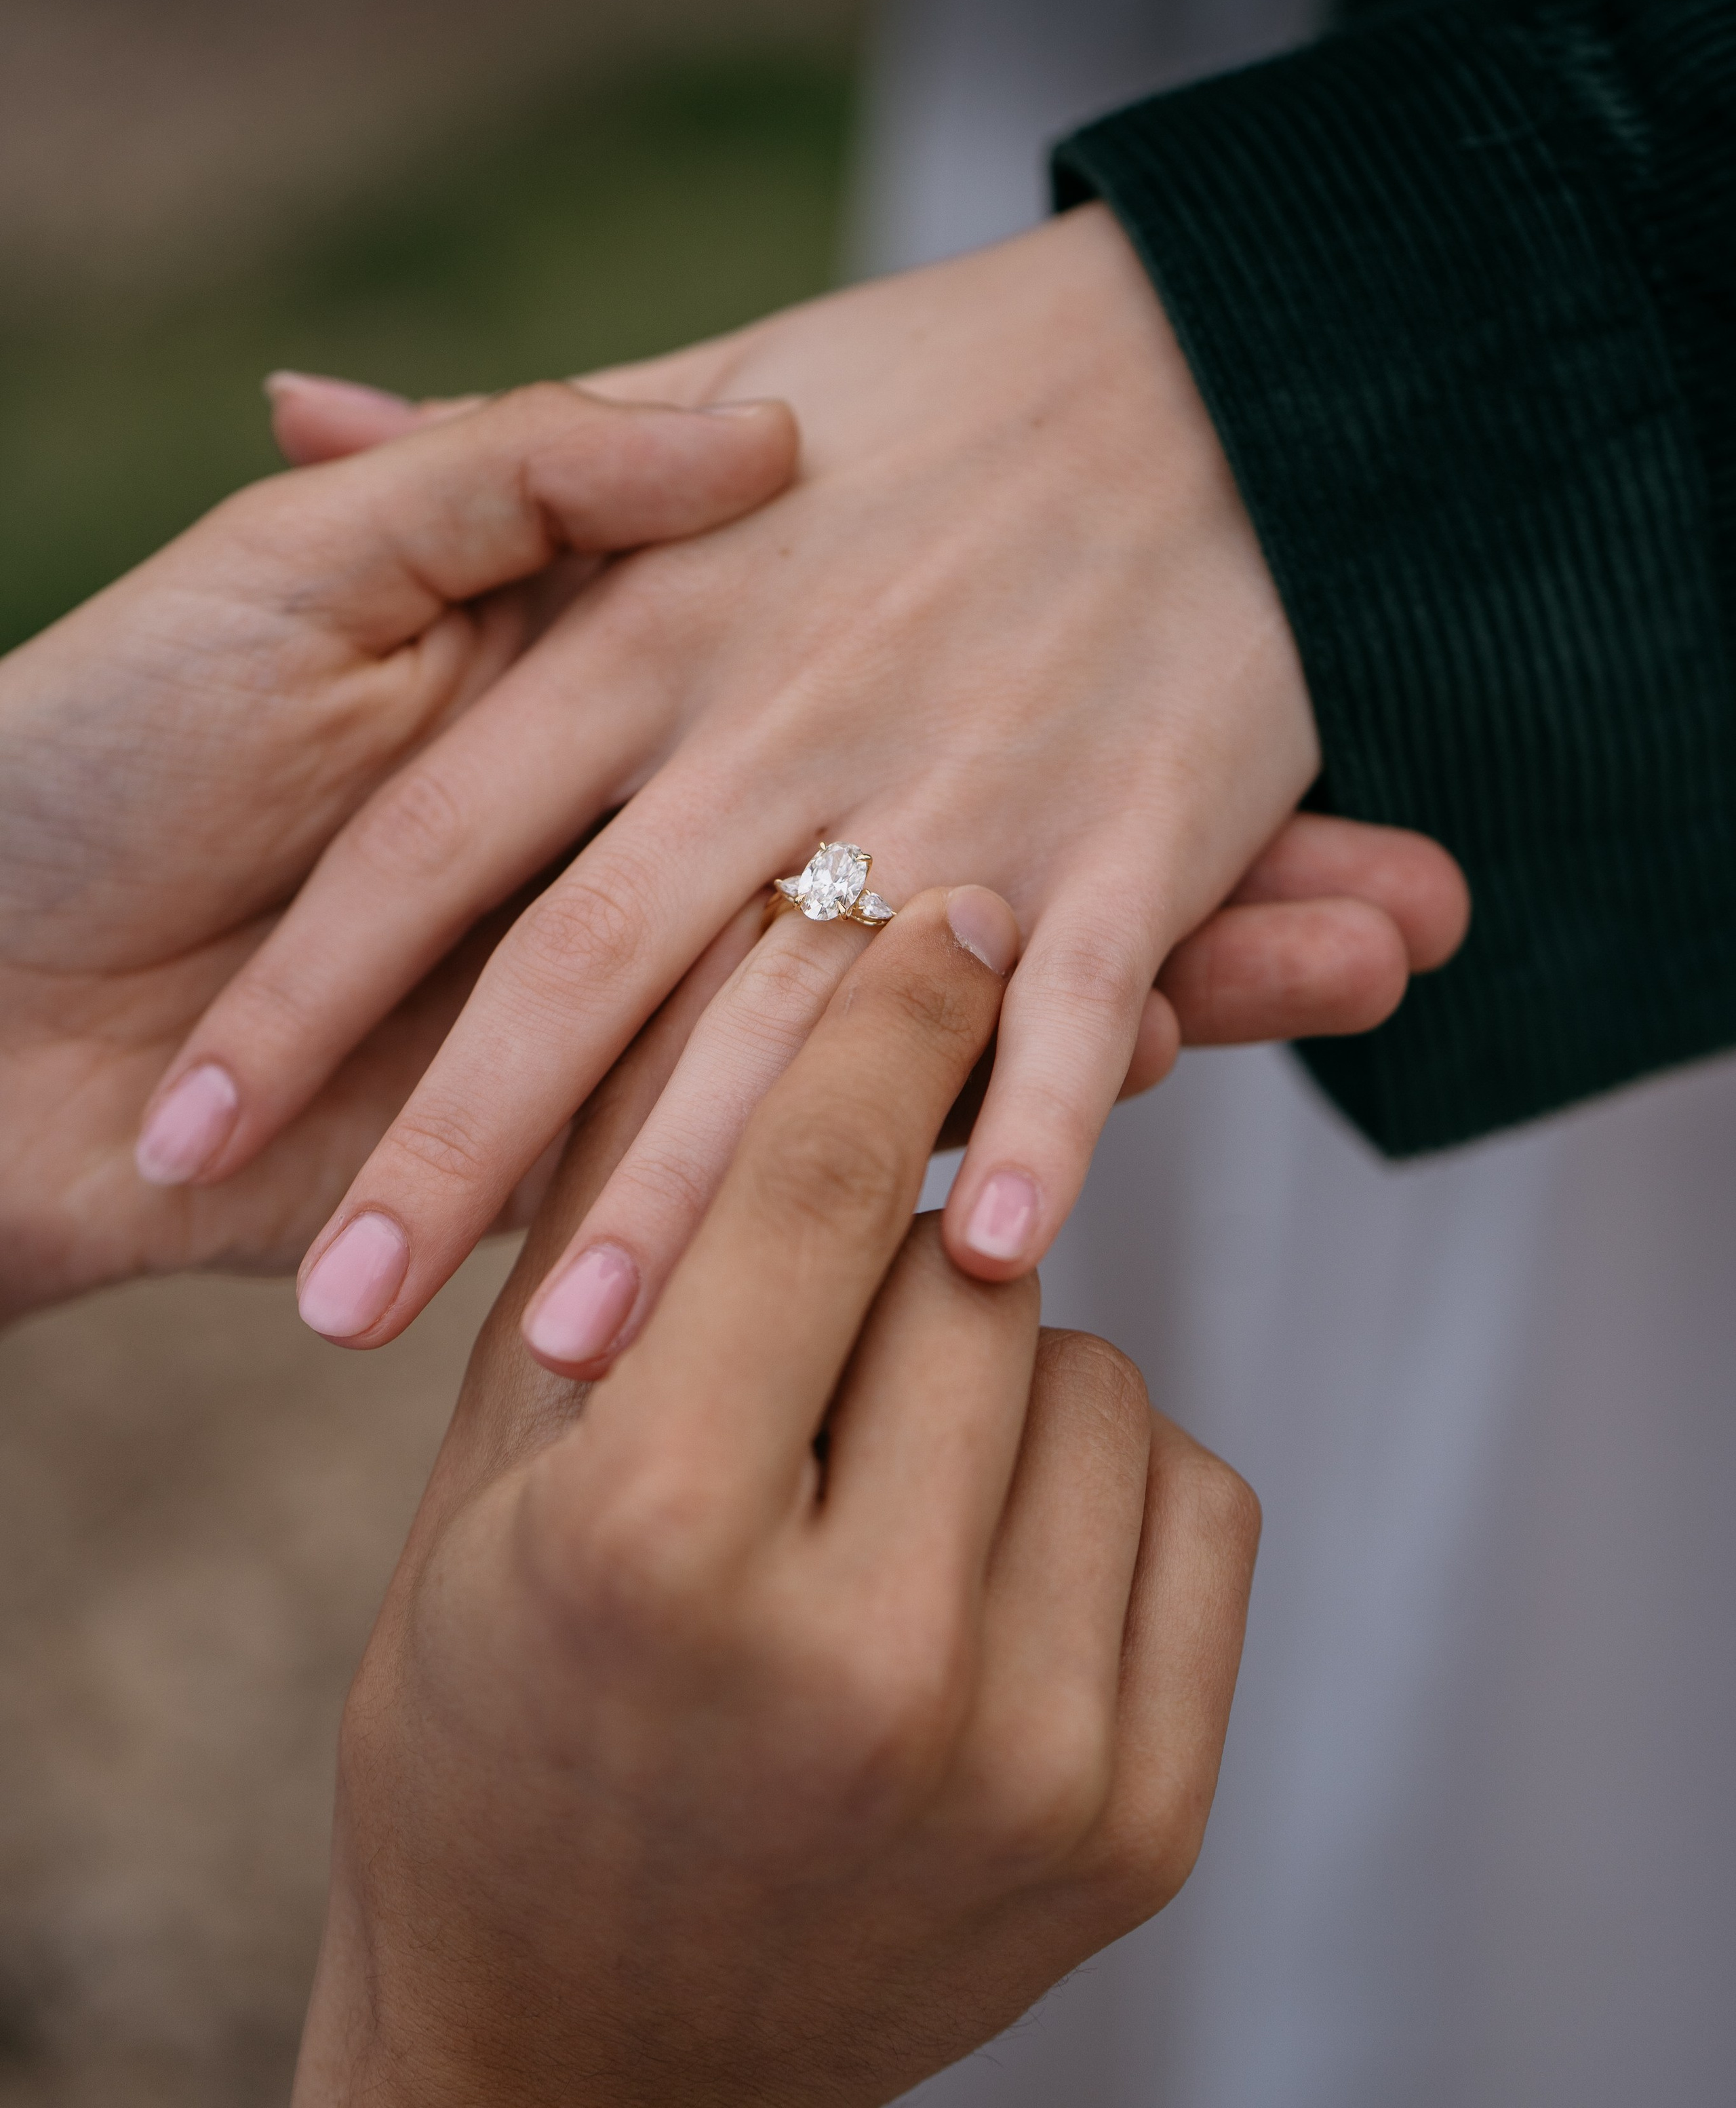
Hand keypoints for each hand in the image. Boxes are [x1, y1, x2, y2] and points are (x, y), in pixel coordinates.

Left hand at [149, 214, 1468, 1354]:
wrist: (1229, 347)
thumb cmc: (945, 366)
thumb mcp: (692, 353)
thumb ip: (501, 434)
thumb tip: (283, 395)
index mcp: (655, 620)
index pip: (432, 836)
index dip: (301, 987)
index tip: (174, 1131)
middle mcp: (781, 719)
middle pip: (578, 969)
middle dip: (449, 1153)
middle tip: (335, 1321)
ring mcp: (958, 785)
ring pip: (787, 1027)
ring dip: (685, 1199)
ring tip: (583, 1360)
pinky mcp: (1133, 831)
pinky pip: (1070, 1012)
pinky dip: (1032, 1127)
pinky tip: (967, 1265)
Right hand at [294, 887, 1260, 2107]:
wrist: (572, 2051)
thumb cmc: (490, 1723)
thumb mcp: (496, 1462)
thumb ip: (616, 1215)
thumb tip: (735, 951)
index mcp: (655, 1544)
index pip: (814, 1190)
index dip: (888, 1016)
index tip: (950, 902)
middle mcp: (860, 1660)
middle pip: (965, 1275)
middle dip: (907, 1233)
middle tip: (841, 1276)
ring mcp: (1023, 1762)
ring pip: (1091, 1371)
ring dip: (1002, 1358)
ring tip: (886, 1444)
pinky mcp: (1136, 1830)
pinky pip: (1186, 1502)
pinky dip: (1097, 1471)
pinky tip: (981, 1522)